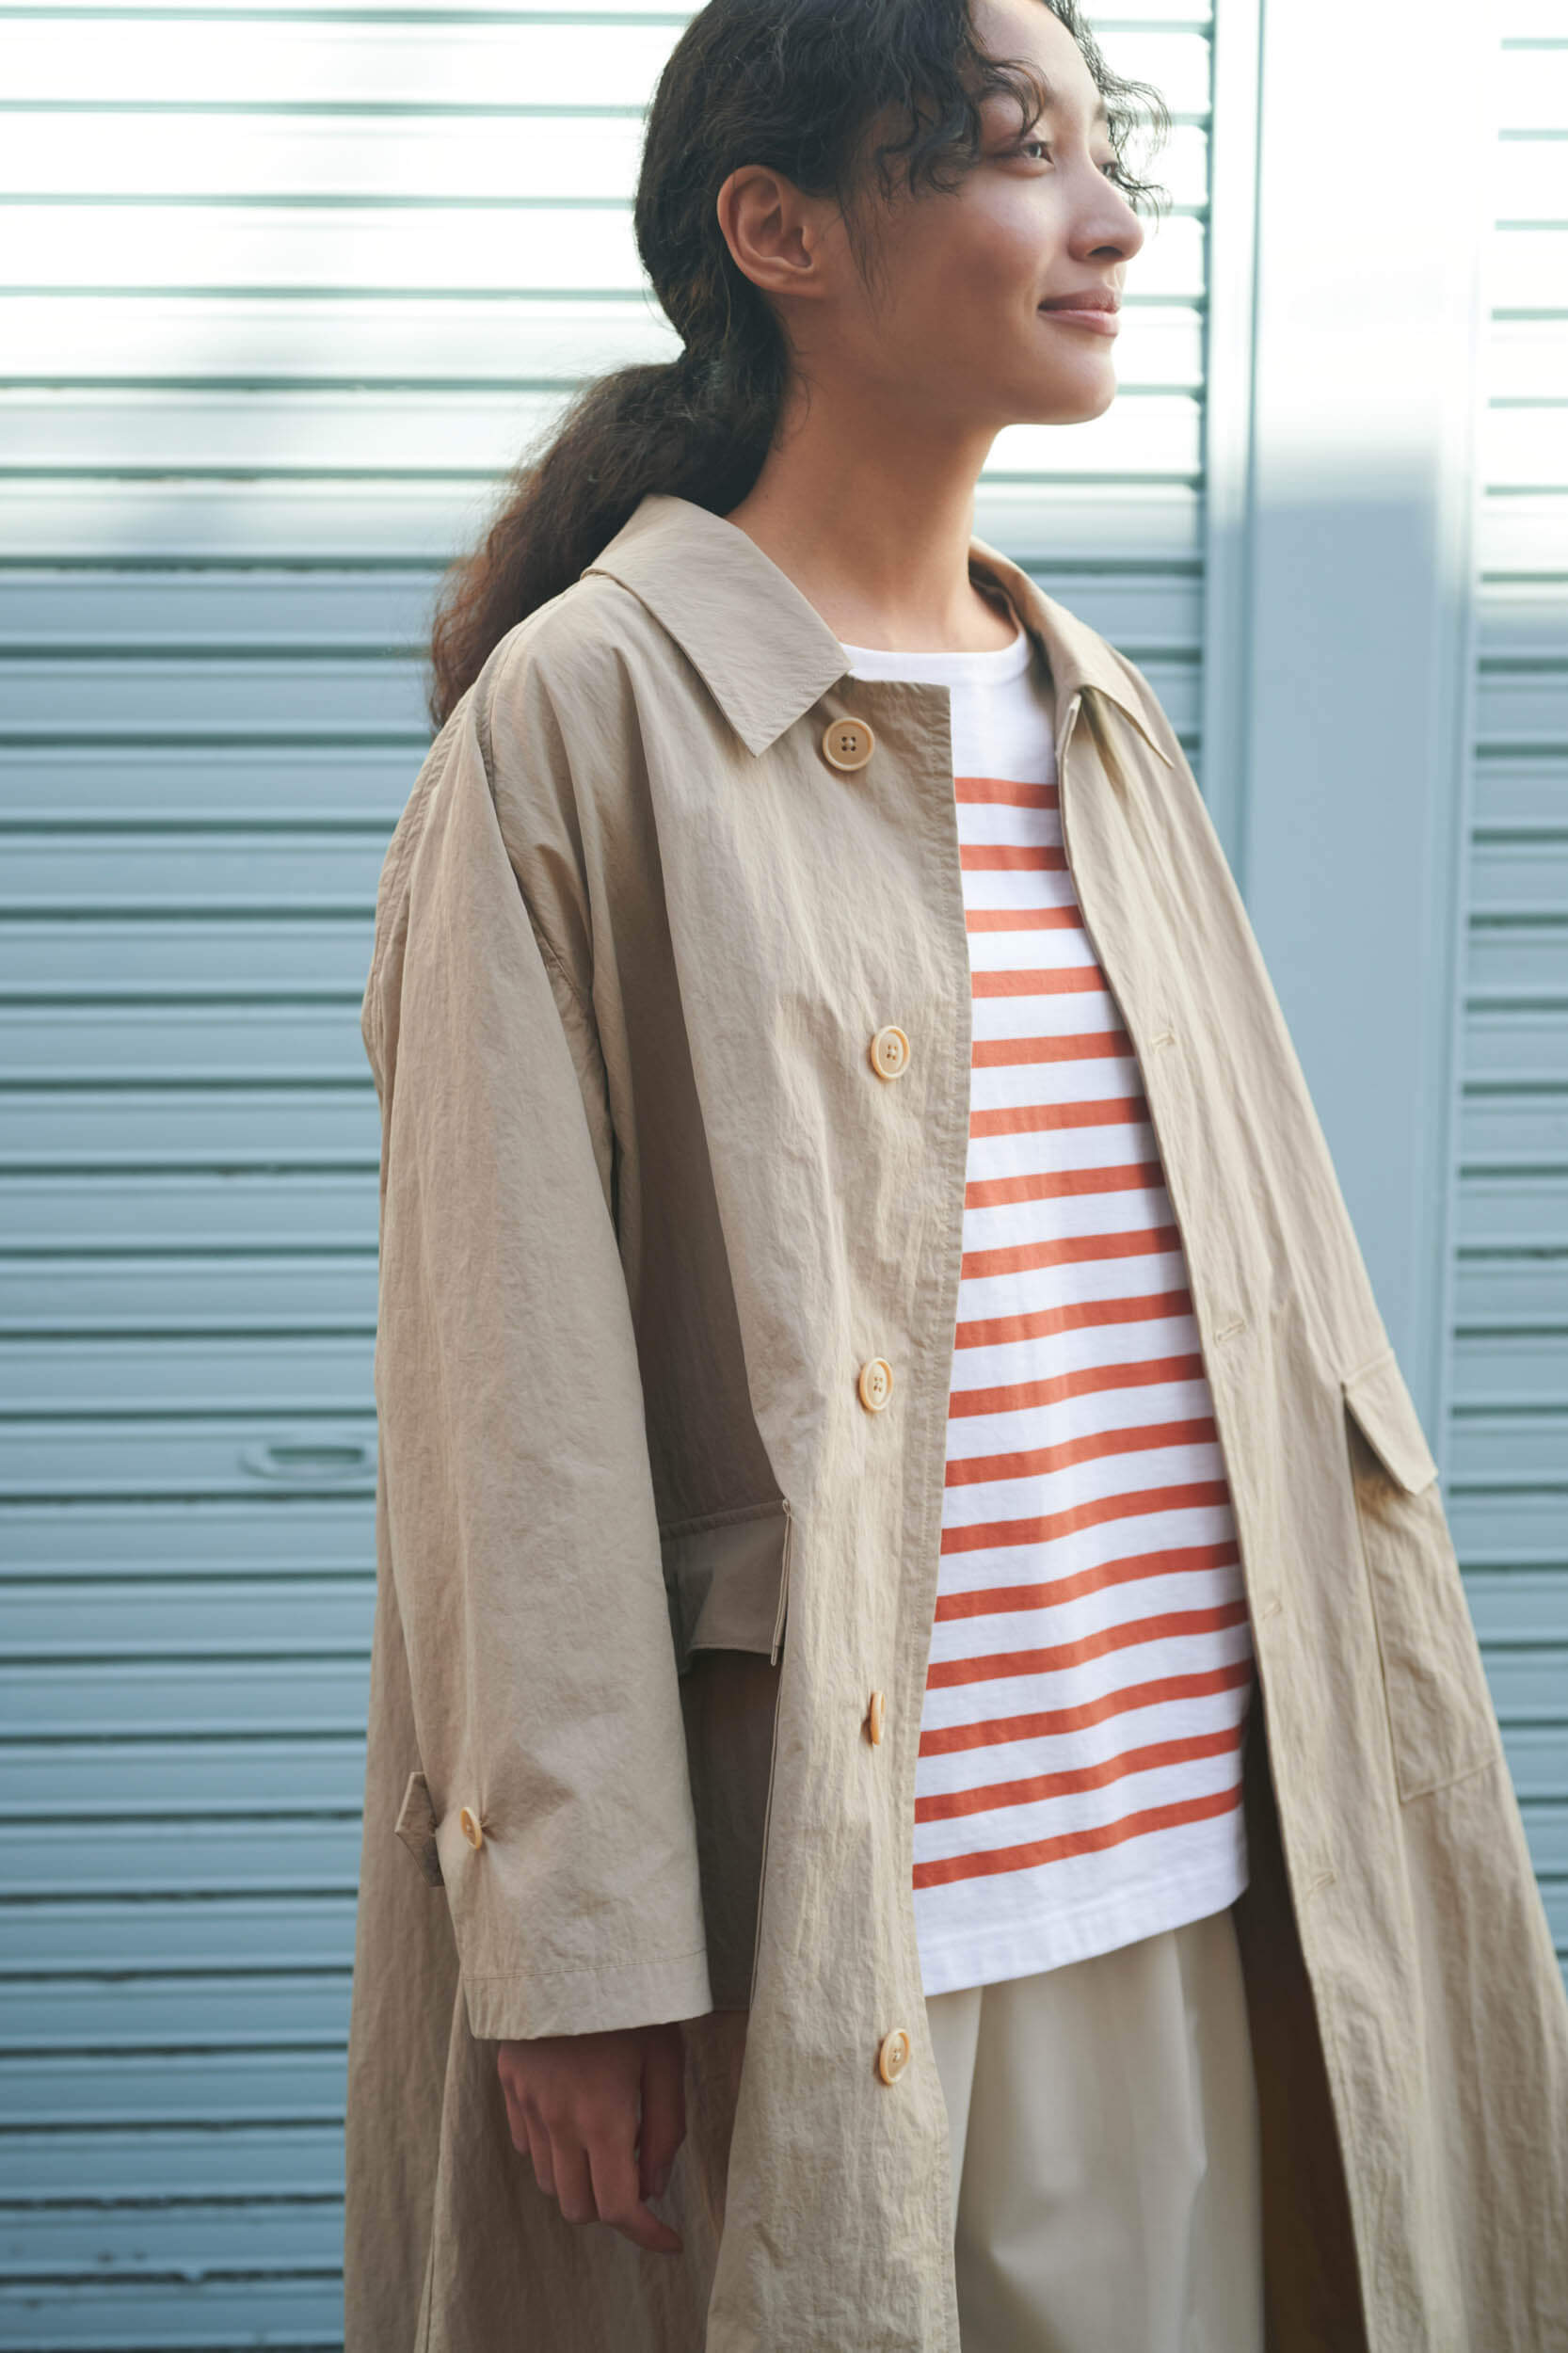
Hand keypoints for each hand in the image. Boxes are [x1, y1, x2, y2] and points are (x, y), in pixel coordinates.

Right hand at [496, 2018, 687, 2254]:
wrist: (568, 1945)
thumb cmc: (632, 2000)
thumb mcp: (667, 2059)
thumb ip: (666, 2129)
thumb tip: (654, 2185)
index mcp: (603, 2118)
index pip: (618, 2208)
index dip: (647, 2235)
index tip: (670, 2240)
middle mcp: (557, 2121)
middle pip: (579, 2208)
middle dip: (613, 2207)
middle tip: (639, 2172)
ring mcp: (526, 2103)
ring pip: (549, 2183)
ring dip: (581, 2181)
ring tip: (608, 2142)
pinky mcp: (508, 2084)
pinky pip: (527, 2146)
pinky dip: (553, 2152)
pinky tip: (576, 2119)